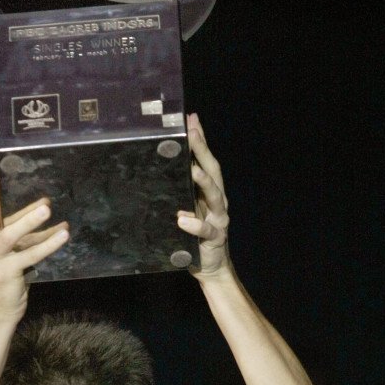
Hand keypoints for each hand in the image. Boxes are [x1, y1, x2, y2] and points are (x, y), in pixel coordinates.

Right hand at [0, 151, 68, 322]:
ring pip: (11, 235)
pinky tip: (62, 236)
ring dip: (29, 220)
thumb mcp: (16, 249)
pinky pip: (29, 256)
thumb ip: (29, 231)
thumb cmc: (8, 276)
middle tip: (2, 169)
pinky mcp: (7, 273)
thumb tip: (47, 209)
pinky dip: (47, 245)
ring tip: (47, 208)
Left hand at [177, 113, 230, 278]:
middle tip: (192, 133)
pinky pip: (205, 230)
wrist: (210, 266)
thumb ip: (182, 187)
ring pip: (215, 197)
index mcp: (212, 191)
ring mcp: (219, 219)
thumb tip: (165, 164)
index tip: (191, 119)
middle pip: (213, 171)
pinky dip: (195, 224)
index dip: (201, 140)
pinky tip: (183, 219)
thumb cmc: (195, 233)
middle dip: (203, 151)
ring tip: (192, 170)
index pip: (207, 160)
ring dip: (204, 182)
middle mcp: (219, 201)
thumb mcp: (189, 206)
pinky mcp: (213, 239)